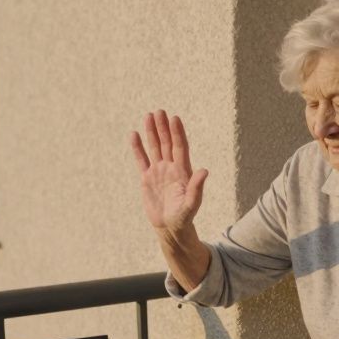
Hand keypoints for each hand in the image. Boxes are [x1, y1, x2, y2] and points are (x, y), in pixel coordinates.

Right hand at [130, 110, 208, 235]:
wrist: (170, 227)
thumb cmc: (184, 217)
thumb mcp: (192, 204)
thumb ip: (197, 187)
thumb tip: (205, 170)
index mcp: (183, 171)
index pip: (180, 147)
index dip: (177, 133)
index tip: (174, 118)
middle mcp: (171, 167)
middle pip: (167, 143)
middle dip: (163, 127)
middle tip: (159, 111)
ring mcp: (158, 171)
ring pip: (154, 147)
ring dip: (152, 132)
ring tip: (149, 116)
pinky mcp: (147, 178)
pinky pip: (141, 160)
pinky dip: (137, 148)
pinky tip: (134, 134)